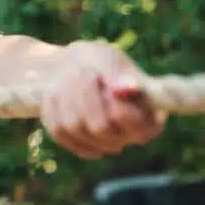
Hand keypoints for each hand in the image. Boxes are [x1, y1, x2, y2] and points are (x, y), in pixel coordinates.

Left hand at [40, 40, 164, 159]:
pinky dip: (54, 107)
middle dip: (85, 94)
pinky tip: (60, 92)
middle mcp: (129, 138)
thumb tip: (129, 88)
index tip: (100, 76)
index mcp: (149, 120)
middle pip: (99, 128)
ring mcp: (103, 145)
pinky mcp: (77, 144)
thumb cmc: (100, 62)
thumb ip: (120, 74)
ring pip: (75, 128)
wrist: (76, 68)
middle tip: (83, 70)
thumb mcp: (110, 59)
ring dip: (68, 96)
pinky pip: (58, 131)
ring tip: (71, 75)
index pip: (128, 120)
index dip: (109, 98)